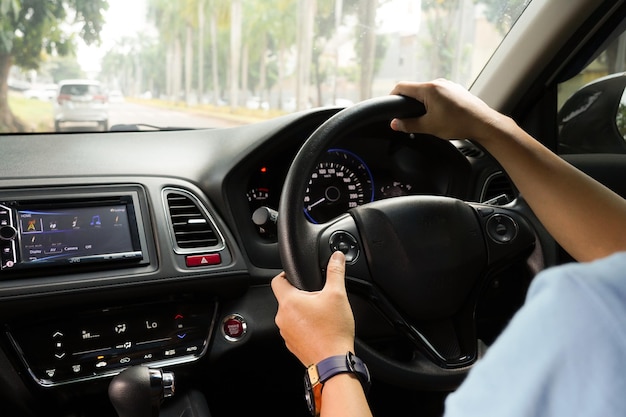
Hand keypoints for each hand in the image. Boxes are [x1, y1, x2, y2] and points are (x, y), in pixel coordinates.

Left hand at [271, 251, 355, 365]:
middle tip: (318, 296)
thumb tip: (337, 257)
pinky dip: (304, 326)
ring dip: (302, 311)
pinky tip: (320, 327)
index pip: (277, 280)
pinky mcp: (292, 345)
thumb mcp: (337, 295)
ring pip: (291, 315)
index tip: (296, 274)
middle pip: (286, 298)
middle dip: (300, 295)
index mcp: (289, 302)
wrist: (333, 362)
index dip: (286, 274)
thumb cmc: (333, 331)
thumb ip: (335, 272)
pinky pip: (295, 329)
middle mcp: (282, 317)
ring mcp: (286, 333)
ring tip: (321, 313)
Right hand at [389, 79, 504, 142]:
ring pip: (427, 92)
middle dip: (408, 102)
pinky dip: (434, 102)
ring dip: (422, 103)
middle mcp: (438, 83)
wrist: (483, 123)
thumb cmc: (458, 123)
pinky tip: (439, 115)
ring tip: (425, 118)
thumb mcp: (429, 127)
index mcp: (429, 89)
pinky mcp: (456, 90)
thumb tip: (394, 124)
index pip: (402, 86)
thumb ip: (409, 124)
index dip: (392, 95)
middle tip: (406, 116)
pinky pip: (439, 93)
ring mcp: (448, 85)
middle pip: (415, 89)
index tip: (389, 104)